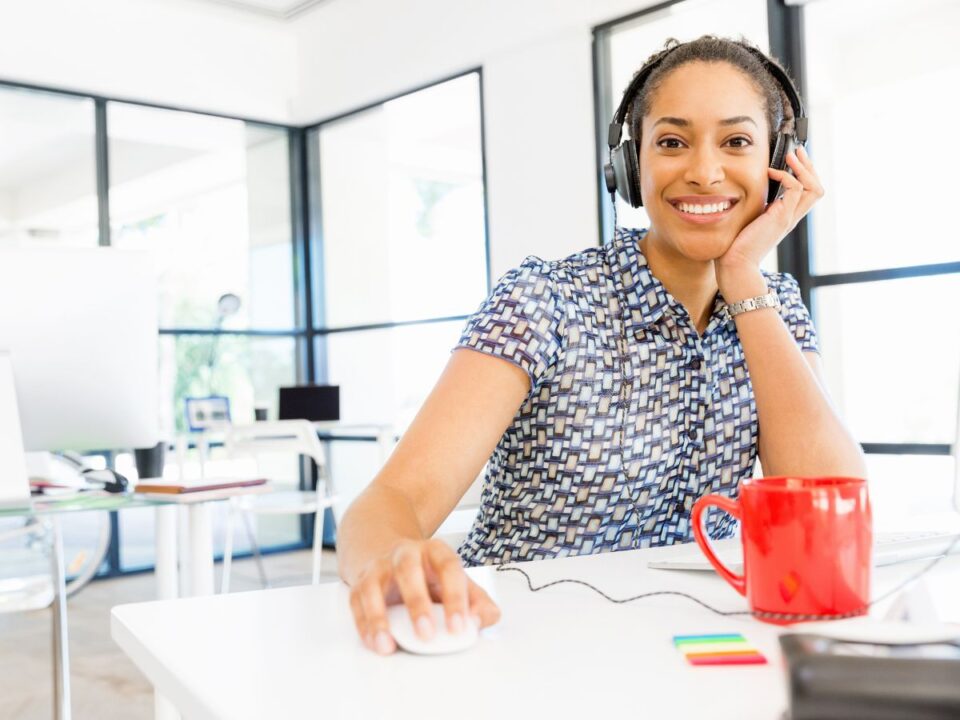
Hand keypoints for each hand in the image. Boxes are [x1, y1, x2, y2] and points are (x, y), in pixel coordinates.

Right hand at [348, 538, 500, 654]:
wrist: (394, 556)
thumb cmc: (431, 576)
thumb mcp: (459, 583)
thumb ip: (478, 602)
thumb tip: (480, 619)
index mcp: (435, 552)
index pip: (448, 567)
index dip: (455, 596)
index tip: (460, 626)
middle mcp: (405, 554)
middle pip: (408, 570)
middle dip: (417, 603)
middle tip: (426, 634)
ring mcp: (380, 567)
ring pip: (374, 585)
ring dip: (379, 616)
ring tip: (387, 644)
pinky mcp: (361, 583)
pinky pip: (357, 602)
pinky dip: (363, 624)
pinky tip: (374, 642)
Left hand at [716, 146, 824, 288]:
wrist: (735, 264)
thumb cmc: (735, 245)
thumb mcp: (748, 220)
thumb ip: (755, 207)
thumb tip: (746, 189)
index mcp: (784, 217)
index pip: (807, 193)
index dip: (804, 174)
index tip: (792, 159)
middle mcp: (791, 217)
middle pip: (816, 188)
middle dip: (809, 167)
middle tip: (797, 151)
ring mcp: (788, 218)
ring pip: (814, 188)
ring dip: (803, 168)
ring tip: (791, 156)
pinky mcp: (781, 217)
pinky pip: (795, 189)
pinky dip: (786, 176)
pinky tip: (770, 172)